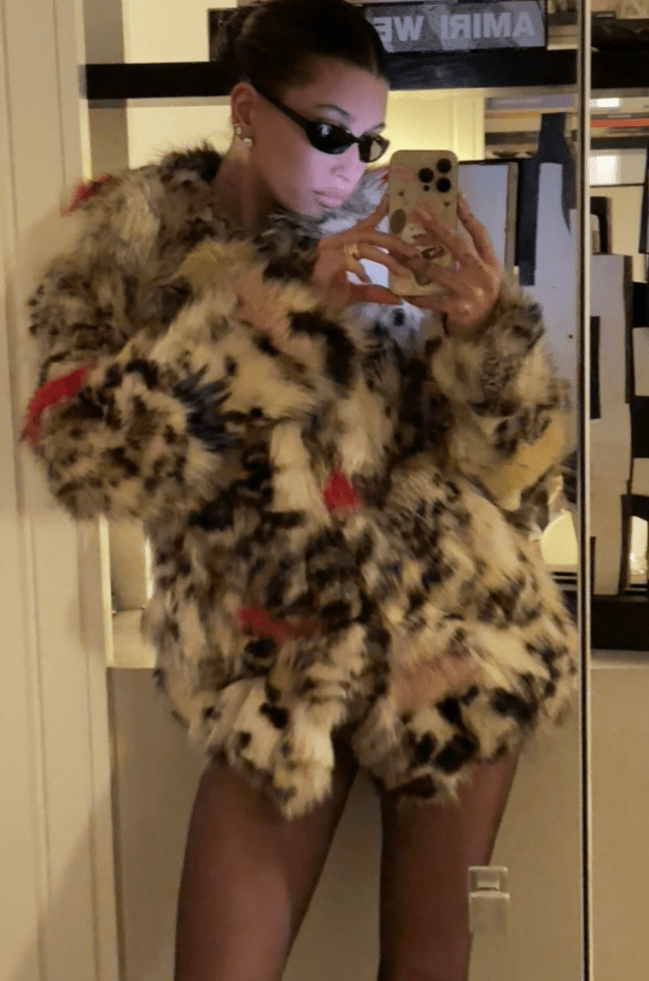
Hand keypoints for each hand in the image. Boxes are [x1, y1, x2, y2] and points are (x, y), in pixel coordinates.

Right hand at [311, 195, 419, 315]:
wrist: (296, 305)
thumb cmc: (318, 297)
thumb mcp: (351, 295)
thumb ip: (373, 293)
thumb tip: (398, 298)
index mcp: (343, 247)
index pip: (365, 227)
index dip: (379, 213)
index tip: (392, 201)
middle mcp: (338, 243)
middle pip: (371, 234)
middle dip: (394, 242)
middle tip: (414, 254)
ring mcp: (330, 251)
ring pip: (364, 246)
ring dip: (386, 258)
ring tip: (403, 271)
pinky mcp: (324, 261)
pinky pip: (347, 261)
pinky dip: (360, 270)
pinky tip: (367, 280)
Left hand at [403, 194, 502, 336]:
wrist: (489, 334)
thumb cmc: (480, 302)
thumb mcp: (483, 278)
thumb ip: (470, 260)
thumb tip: (446, 236)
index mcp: (490, 263)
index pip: (479, 234)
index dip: (467, 215)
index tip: (456, 197)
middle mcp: (483, 274)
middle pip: (457, 245)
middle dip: (436, 227)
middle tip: (418, 213)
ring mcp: (471, 292)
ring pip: (437, 272)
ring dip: (415, 261)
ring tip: (398, 251)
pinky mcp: (459, 309)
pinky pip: (431, 301)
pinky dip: (416, 297)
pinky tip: (402, 291)